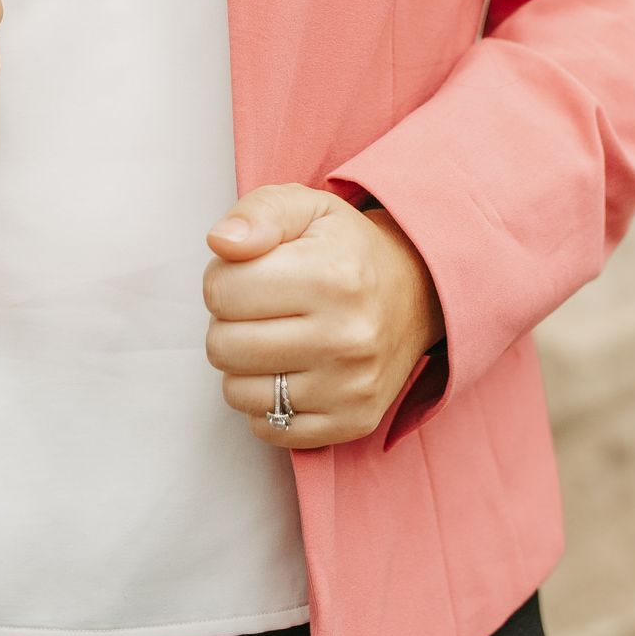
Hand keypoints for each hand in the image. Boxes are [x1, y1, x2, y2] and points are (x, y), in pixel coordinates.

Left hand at [203, 184, 444, 447]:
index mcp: (330, 275)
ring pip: (237, 392)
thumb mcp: (305, 207)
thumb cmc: (345, 249)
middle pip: (223, 347)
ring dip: (243, 365)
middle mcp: (346, 336)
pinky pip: (267, 427)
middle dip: (228, 323)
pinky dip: (265, 402)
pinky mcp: (352, 422)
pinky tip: (289, 371)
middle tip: (260, 309)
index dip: (222, 278)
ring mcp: (351, 386)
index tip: (250, 274)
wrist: (414, 292)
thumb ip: (257, 213)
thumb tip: (221, 242)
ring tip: (275, 338)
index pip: (220, 292)